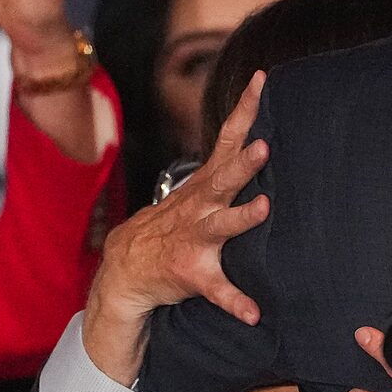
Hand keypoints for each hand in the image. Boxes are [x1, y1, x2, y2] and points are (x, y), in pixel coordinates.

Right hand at [81, 74, 267, 383]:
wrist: (127, 267)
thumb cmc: (175, 225)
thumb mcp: (198, 192)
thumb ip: (228, 168)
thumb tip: (263, 138)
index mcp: (205, 184)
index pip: (227, 138)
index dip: (244, 109)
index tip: (262, 78)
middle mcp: (200, 207)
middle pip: (224, 178)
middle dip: (244, 162)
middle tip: (264, 146)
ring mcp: (194, 240)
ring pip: (220, 226)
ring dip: (241, 217)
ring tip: (264, 208)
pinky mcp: (193, 274)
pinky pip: (218, 290)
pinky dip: (236, 301)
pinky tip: (254, 313)